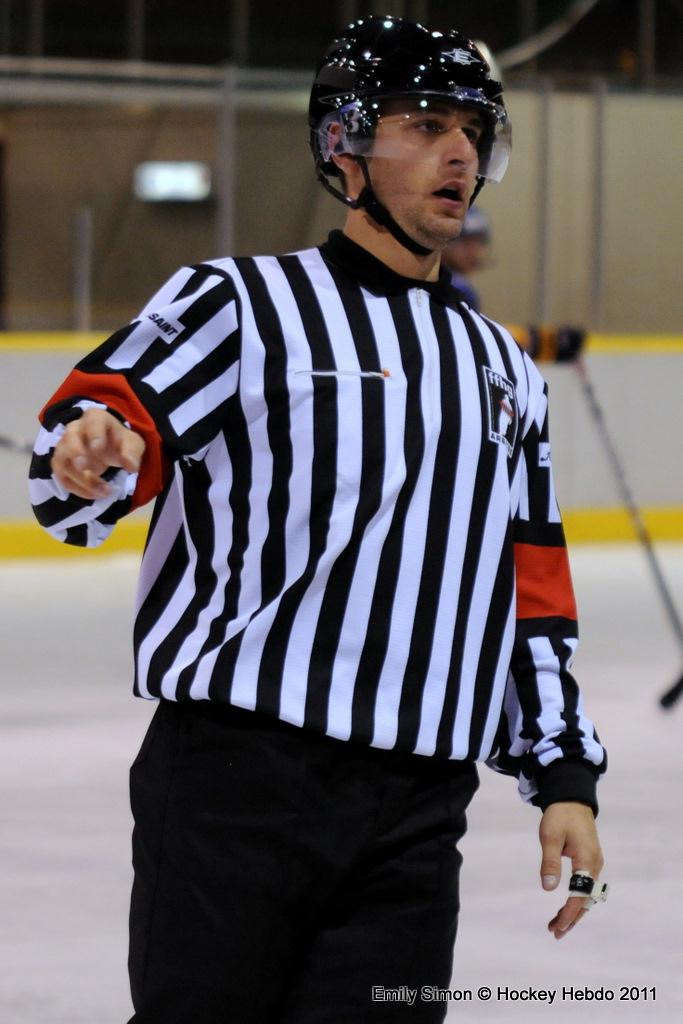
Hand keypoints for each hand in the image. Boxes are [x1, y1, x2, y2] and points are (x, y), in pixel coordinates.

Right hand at [51, 408, 145, 500]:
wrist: (108, 448)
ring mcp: (65, 446)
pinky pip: (62, 476)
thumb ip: (132, 452)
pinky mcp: (61, 463)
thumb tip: (131, 466)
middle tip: (84, 467)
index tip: (98, 449)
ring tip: (103, 491)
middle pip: (69, 438)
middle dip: (75, 453)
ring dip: (81, 479)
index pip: (92, 422)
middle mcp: (75, 430)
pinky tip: (95, 495)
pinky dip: (77, 488)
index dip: (94, 434)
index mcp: (95, 419)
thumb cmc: (119, 442)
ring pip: (62, 460)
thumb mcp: (132, 443)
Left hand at [539, 801, 603, 939]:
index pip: (580, 895)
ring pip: (586, 895)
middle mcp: (595, 865)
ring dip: (573, 911)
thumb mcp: (550, 836)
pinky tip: (564, 907)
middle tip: (555, 933)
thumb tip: (548, 888)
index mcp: (587, 860)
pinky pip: (585, 887)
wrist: (573, 798)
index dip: (569, 913)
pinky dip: (576, 900)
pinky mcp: (590, 861)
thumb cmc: (560, 815)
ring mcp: (594, 864)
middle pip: (586, 900)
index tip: (557, 927)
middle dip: (571, 918)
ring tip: (555, 925)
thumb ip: (549, 861)